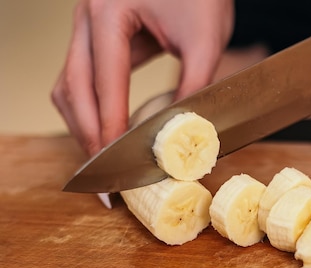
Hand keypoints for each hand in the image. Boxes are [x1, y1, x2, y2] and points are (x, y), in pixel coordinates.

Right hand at [51, 0, 233, 155]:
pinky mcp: (94, 37)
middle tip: (105, 171)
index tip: (116, 159)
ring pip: (68, 85)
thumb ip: (194, 86)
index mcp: (109, 12)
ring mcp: (86, 27)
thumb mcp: (205, 40)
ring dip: (83, 123)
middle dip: (88, 133)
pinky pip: (79, 78)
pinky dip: (89, 109)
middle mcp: (87, 18)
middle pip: (73, 86)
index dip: (109, 125)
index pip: (104, 80)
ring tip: (104, 156)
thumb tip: (183, 133)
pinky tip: (106, 131)